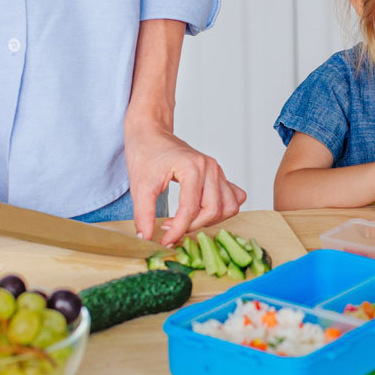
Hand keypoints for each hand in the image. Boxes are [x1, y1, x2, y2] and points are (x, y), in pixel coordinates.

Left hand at [125, 124, 245, 246]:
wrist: (151, 133)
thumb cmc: (146, 153)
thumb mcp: (139, 186)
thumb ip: (143, 214)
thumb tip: (145, 238)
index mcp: (192, 167)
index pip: (190, 209)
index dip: (177, 230)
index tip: (165, 242)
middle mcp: (209, 168)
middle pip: (213, 210)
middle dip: (193, 226)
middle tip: (173, 230)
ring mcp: (217, 170)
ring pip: (229, 206)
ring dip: (211, 220)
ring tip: (188, 221)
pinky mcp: (218, 175)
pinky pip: (234, 197)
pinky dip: (223, 209)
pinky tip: (203, 211)